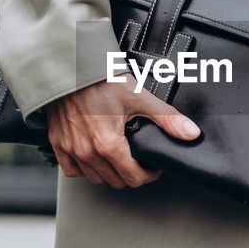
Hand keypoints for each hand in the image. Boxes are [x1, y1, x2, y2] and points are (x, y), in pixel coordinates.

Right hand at [42, 79, 200, 187]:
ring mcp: (71, 149)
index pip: (134, 179)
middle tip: (138, 160)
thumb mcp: (139, 97)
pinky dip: (84, 167)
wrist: (71, 66)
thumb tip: (191, 133)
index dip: (149, 175)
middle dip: (131, 174)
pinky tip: (94, 155)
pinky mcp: (58, 143)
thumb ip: (168, 119)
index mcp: (109, 145)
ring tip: (119, 157)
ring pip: (95, 178)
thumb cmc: (102, 79)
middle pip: (116, 181)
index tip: (152, 167)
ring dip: (109, 172)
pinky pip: (72, 169)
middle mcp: (88, 152)